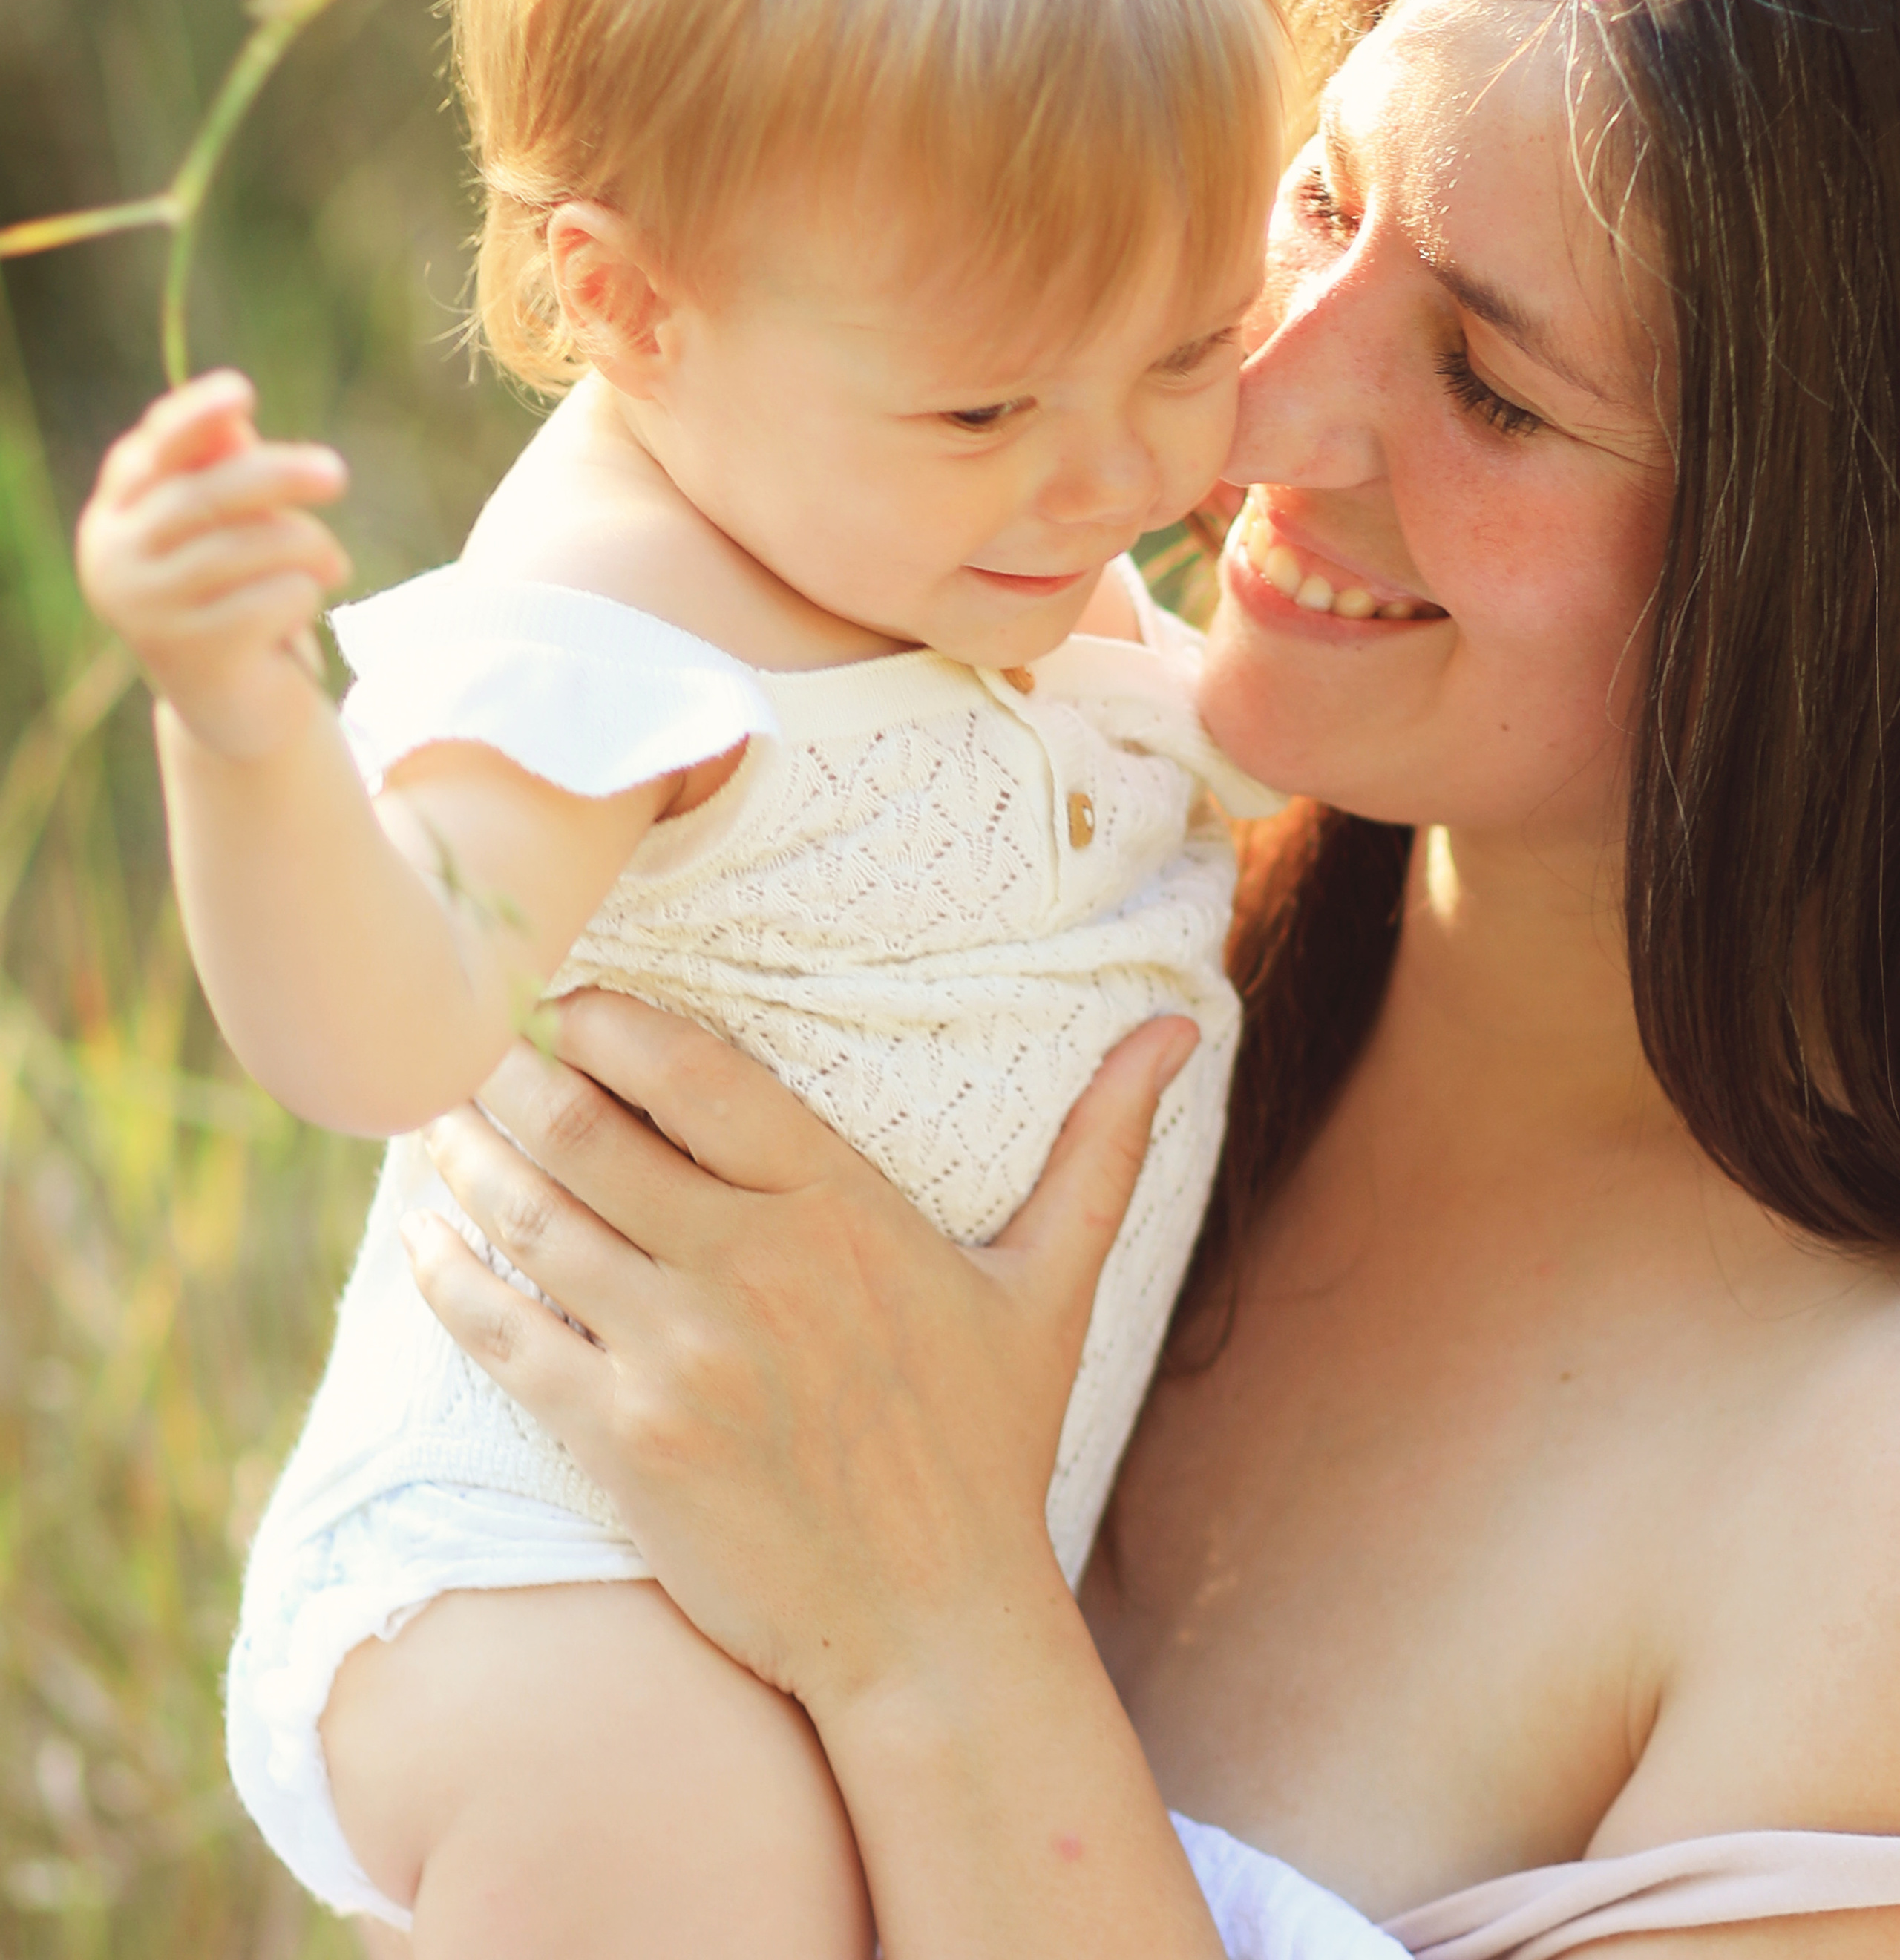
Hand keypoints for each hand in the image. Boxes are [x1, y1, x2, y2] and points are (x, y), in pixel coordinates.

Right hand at [76, 368, 350, 759]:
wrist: (237, 706)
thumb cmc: (235, 594)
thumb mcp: (229, 529)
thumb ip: (224, 474)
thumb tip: (233, 422)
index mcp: (116, 517)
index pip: (150, 453)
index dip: (195, 418)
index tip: (243, 392)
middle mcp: (115, 562)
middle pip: (204, 495)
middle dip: (280, 475)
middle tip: (338, 475)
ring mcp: (148, 611)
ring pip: (248, 546)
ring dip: (310, 547)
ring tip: (332, 563)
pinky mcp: (195, 656)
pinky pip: (274, 598)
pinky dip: (306, 595)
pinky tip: (303, 609)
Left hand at [401, 992, 1198, 1729]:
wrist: (932, 1631)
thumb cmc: (989, 1447)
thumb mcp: (1051, 1286)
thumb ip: (1103, 1145)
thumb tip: (1182, 1025)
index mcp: (843, 1211)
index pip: (698, 1075)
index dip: (615, 1020)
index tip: (570, 992)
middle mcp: (751, 1270)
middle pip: (587, 1132)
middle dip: (512, 1072)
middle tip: (469, 1039)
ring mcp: (678, 1360)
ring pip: (532, 1223)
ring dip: (464, 1158)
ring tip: (431, 1117)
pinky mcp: (622, 1446)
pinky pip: (505, 1339)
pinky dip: (447, 1279)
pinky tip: (420, 1239)